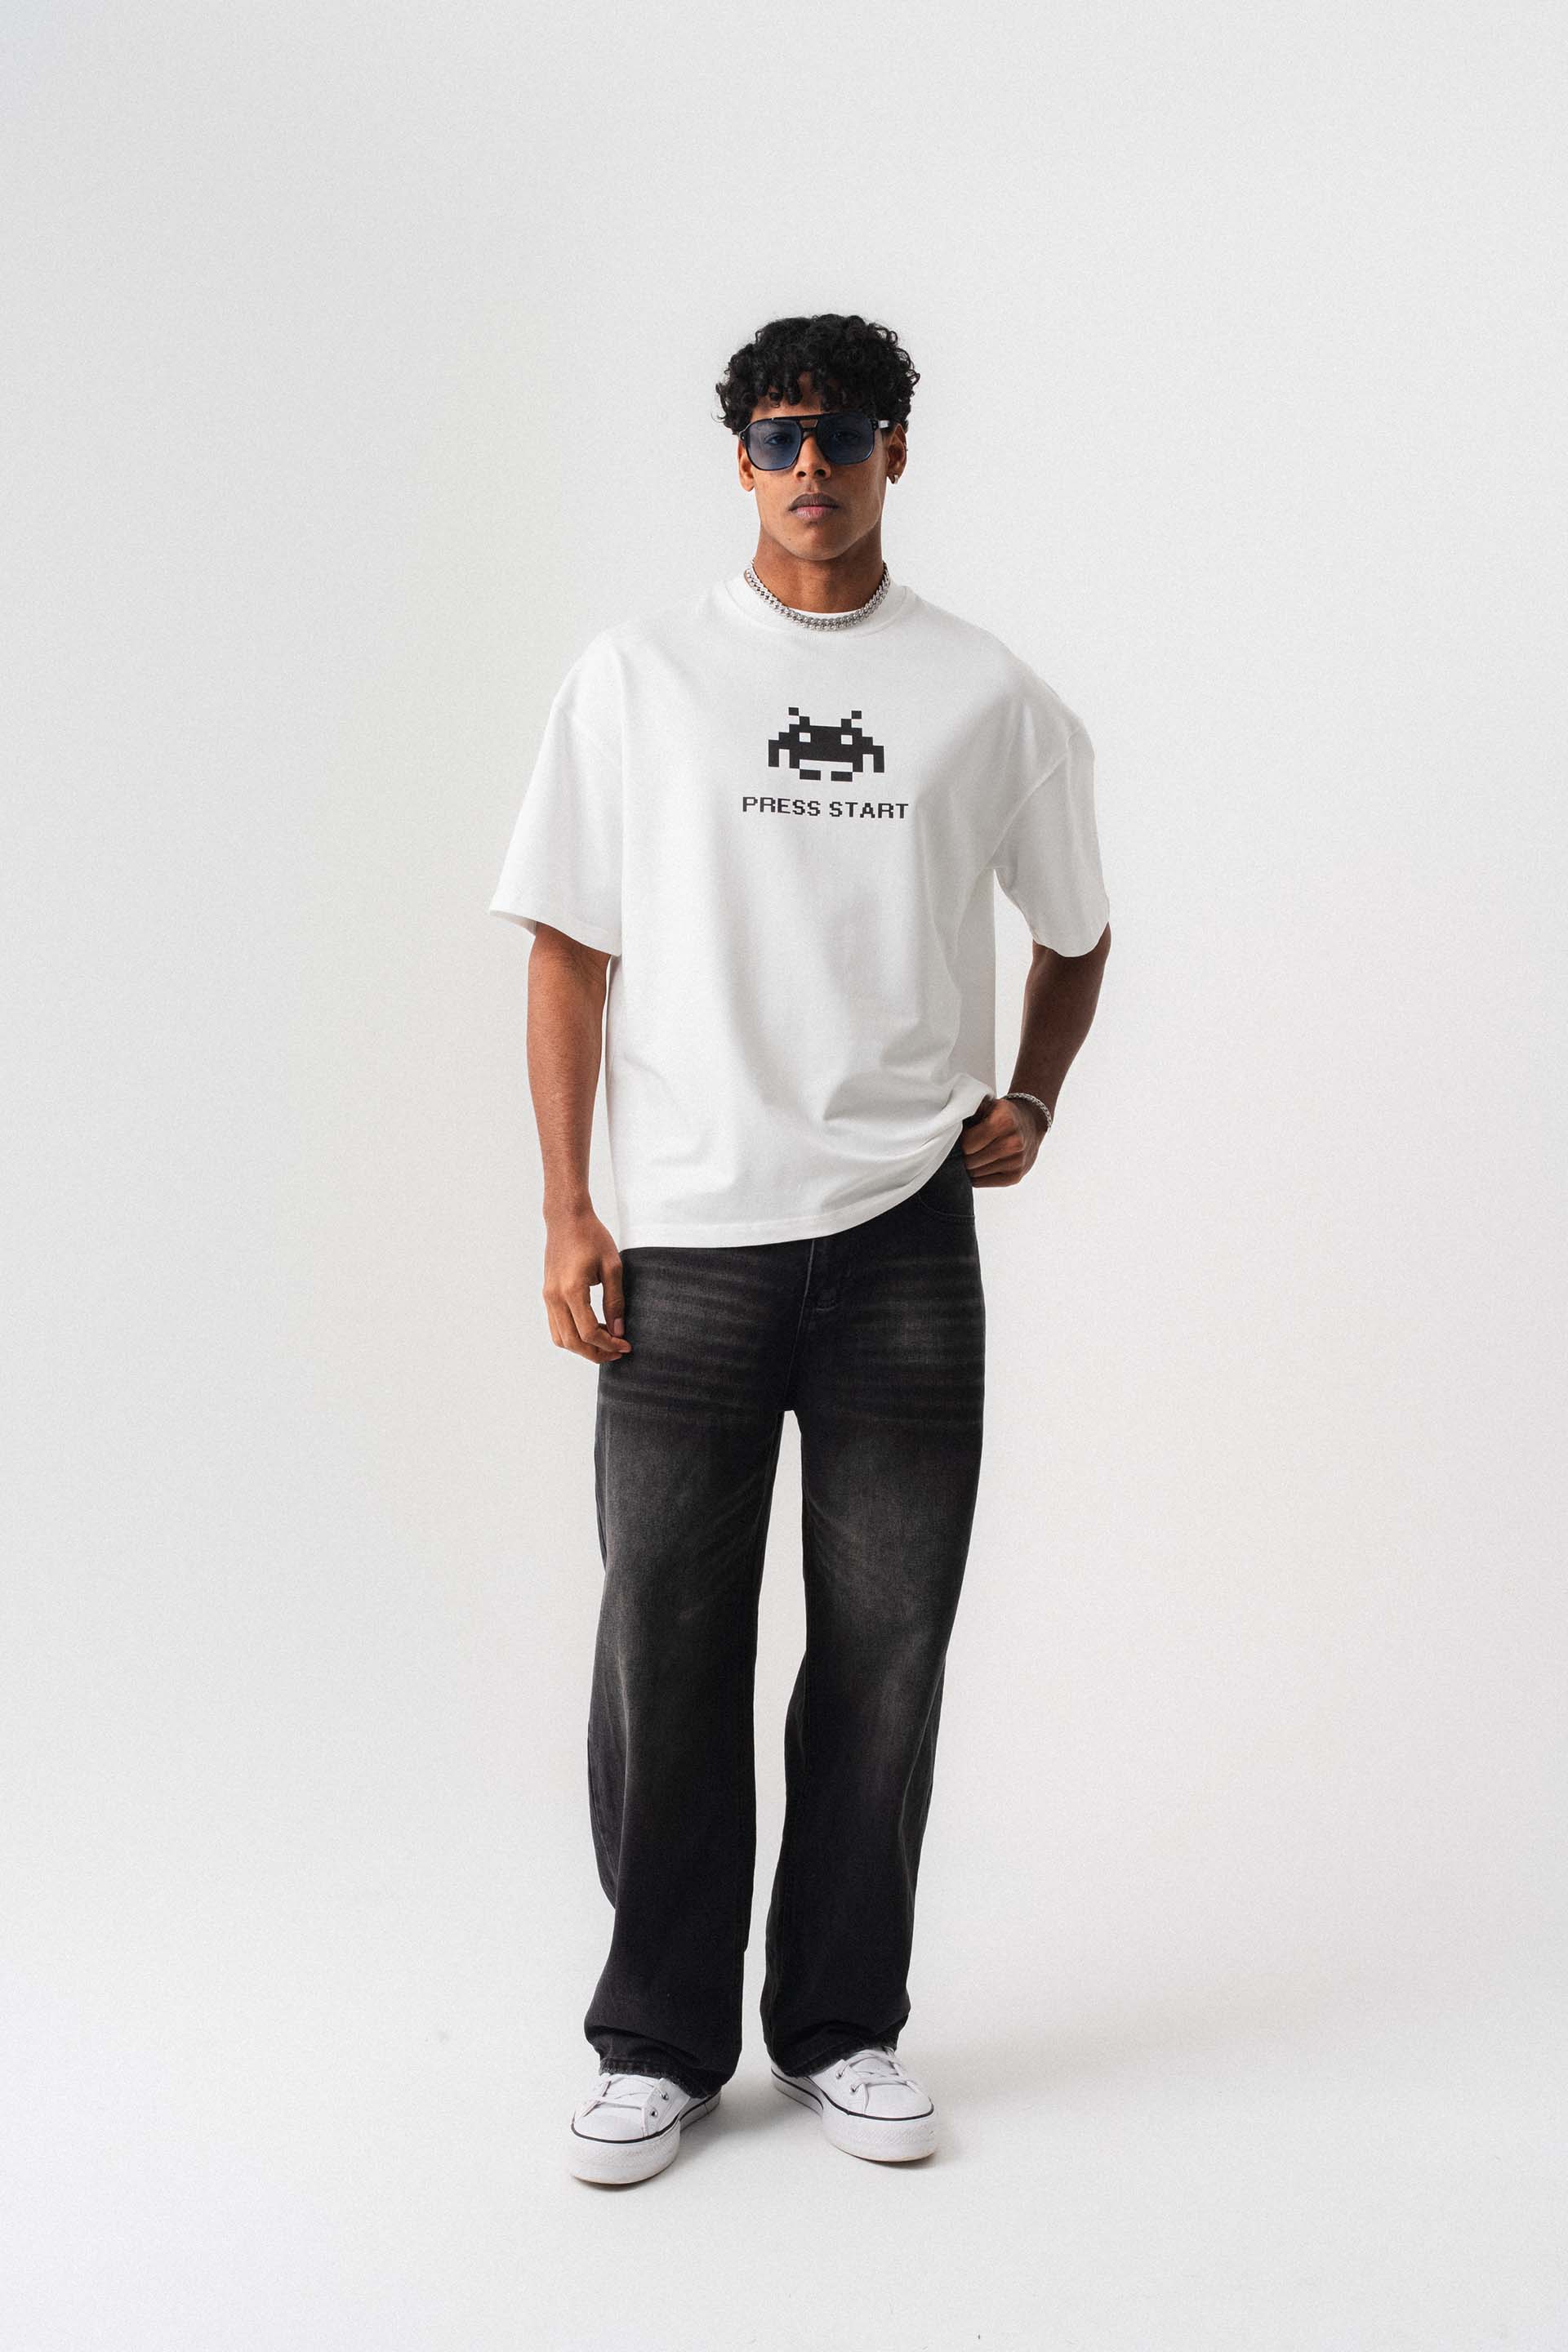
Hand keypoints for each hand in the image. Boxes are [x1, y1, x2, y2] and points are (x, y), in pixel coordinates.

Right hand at [542, 1210, 631, 1361]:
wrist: (566, 1219)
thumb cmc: (592, 1237)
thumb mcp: (612, 1267)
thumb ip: (615, 1301)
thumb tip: (618, 1330)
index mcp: (572, 1290)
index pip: (589, 1332)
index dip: (609, 1344)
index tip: (626, 1345)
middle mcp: (555, 1297)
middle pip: (572, 1342)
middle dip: (596, 1353)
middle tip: (617, 1352)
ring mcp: (548, 1296)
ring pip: (560, 1338)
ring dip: (582, 1347)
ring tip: (606, 1343)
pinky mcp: (547, 1294)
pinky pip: (556, 1326)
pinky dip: (572, 1336)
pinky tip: (592, 1329)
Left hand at [959, 1092, 1048, 1188]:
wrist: (1031, 1123)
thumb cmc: (1002, 1114)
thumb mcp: (987, 1105)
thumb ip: (968, 1112)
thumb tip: (946, 1129)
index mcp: (1004, 1122)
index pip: (968, 1144)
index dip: (959, 1142)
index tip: (960, 1137)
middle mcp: (1013, 1143)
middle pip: (970, 1161)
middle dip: (962, 1156)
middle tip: (962, 1149)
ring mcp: (1016, 1162)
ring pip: (975, 1173)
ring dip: (968, 1166)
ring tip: (972, 1155)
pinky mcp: (1015, 1177)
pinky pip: (983, 1183)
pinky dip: (976, 1176)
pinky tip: (979, 1165)